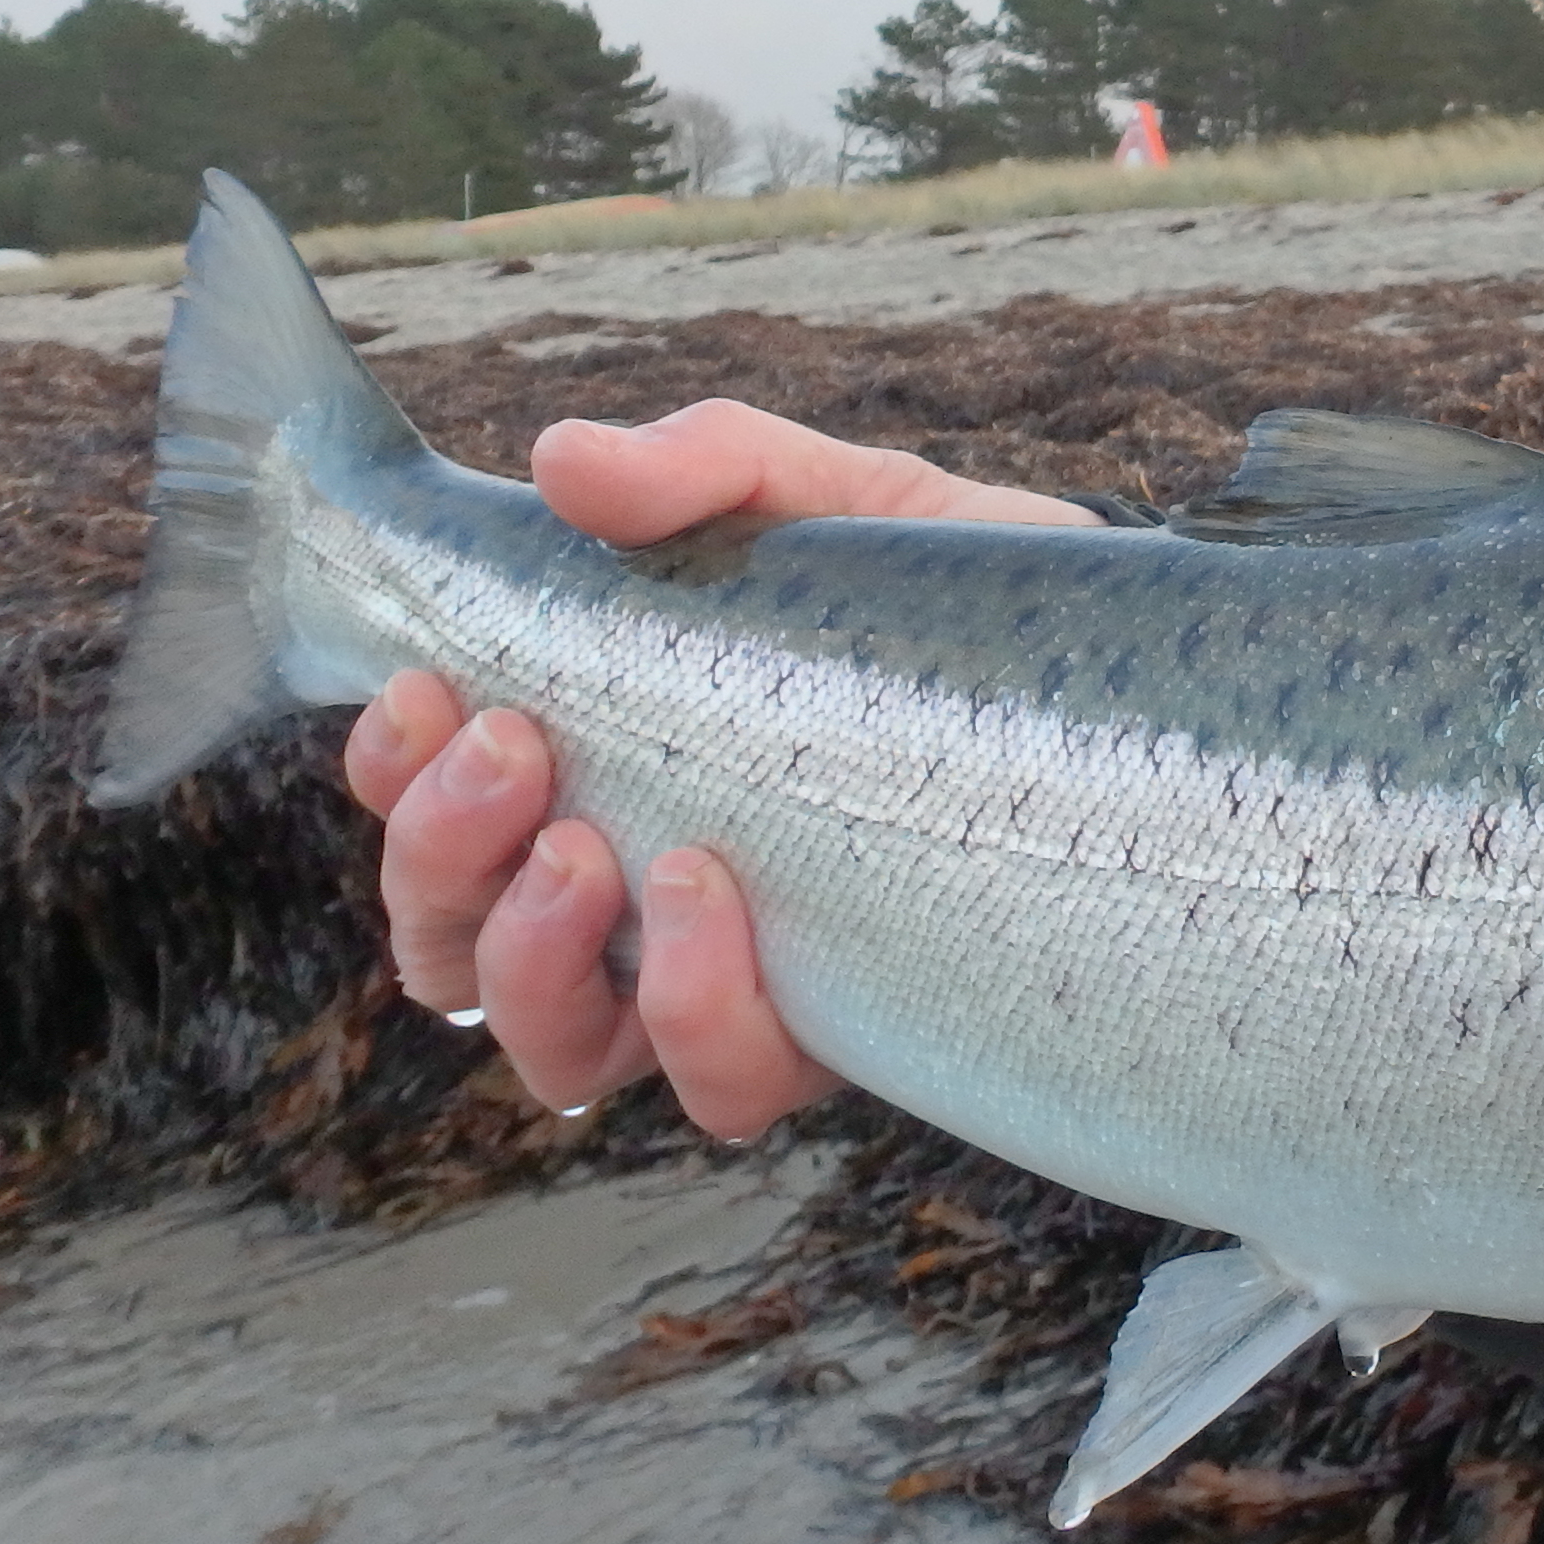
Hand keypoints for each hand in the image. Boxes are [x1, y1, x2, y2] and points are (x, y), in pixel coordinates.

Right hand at [338, 400, 1099, 1134]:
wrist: (1154, 694)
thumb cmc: (968, 607)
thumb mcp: (843, 503)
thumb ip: (711, 469)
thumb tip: (566, 459)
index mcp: (616, 766)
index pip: (432, 811)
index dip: (388, 774)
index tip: (421, 688)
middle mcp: (641, 899)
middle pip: (447, 945)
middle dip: (437, 855)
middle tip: (519, 747)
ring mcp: (733, 983)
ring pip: (547, 1045)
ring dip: (525, 953)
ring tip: (598, 845)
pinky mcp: (837, 1042)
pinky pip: (716, 1085)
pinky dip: (688, 1005)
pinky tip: (712, 898)